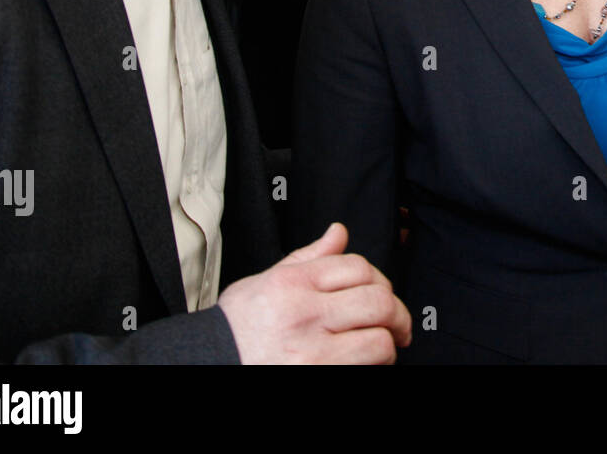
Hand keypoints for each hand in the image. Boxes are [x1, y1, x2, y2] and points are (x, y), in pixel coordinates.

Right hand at [218, 222, 411, 363]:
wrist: (209, 363)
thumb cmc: (236, 330)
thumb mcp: (265, 282)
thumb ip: (306, 258)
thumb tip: (338, 233)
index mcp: (292, 283)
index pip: (357, 267)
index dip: (379, 279)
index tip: (383, 293)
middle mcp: (303, 313)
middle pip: (378, 299)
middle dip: (397, 312)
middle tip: (398, 323)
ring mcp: (312, 349)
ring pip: (379, 335)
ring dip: (389, 341)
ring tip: (384, 345)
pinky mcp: (318, 374)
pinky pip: (367, 363)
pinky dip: (377, 363)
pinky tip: (368, 362)